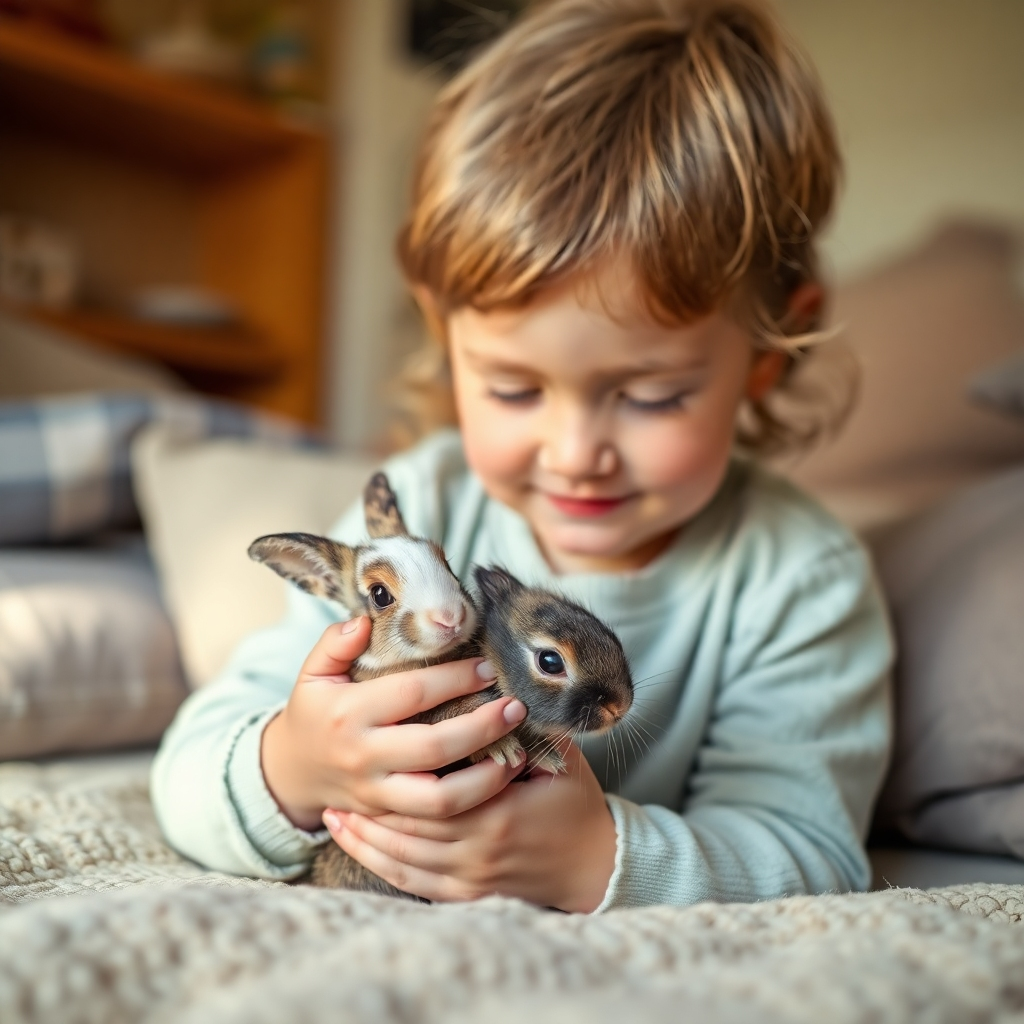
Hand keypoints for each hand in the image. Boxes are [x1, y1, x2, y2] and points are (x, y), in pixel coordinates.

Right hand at [260, 617, 528, 830]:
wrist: (293, 772)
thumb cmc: (316, 712)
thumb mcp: (313, 673)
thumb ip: (333, 643)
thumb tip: (362, 621)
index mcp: (350, 714)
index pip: (412, 693)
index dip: (454, 679)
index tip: (487, 667)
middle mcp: (364, 757)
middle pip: (434, 748)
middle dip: (482, 727)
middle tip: (515, 707)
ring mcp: (377, 794)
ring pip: (441, 799)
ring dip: (486, 779)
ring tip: (519, 754)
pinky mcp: (390, 818)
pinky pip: (437, 822)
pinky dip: (474, 807)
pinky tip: (502, 783)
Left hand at [322, 742, 616, 912]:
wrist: (593, 864)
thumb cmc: (576, 805)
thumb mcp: (562, 760)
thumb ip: (533, 726)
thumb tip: (506, 685)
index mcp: (497, 814)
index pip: (435, 786)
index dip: (403, 766)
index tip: (377, 740)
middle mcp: (476, 851)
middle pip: (406, 823)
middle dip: (369, 802)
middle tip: (336, 776)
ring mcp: (468, 878)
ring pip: (399, 856)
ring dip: (363, 834)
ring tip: (330, 810)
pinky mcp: (463, 894)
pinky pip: (409, 881)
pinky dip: (377, 862)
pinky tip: (353, 842)